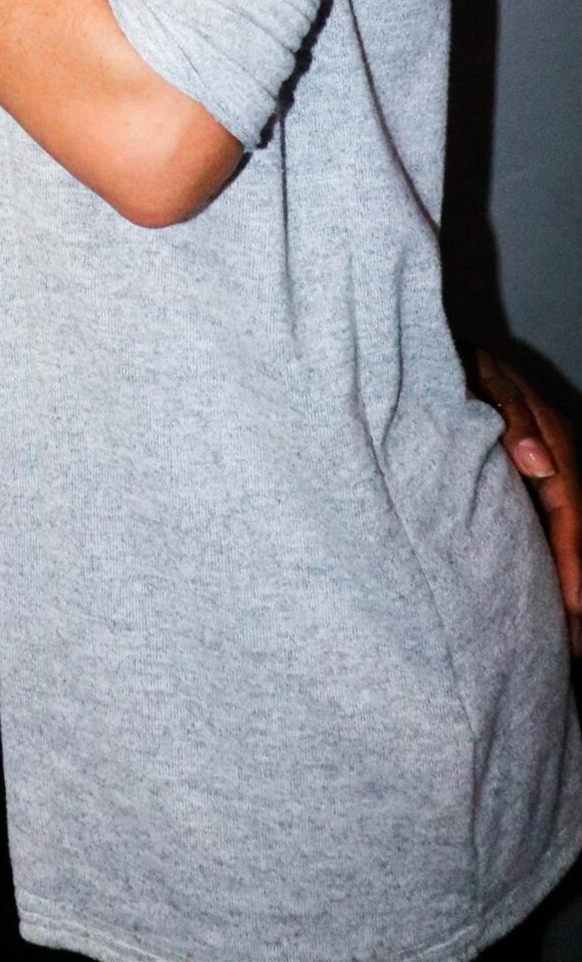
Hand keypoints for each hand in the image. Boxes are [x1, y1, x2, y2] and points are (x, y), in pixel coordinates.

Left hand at [474, 347, 581, 653]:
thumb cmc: (457, 364)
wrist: (432, 350)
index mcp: (550, 436)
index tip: (575, 608)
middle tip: (573, 649)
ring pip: (563, 531)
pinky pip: (546, 524)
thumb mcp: (483, 378)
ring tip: (567, 642)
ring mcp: (540, 468)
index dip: (574, 561)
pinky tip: (545, 600)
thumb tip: (539, 463)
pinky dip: (550, 561)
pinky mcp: (522, 477)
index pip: (571, 509)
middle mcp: (553, 456)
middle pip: (574, 528)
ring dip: (567, 582)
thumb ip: (511, 415)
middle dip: (577, 590)